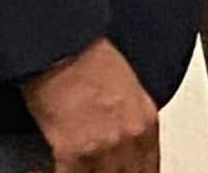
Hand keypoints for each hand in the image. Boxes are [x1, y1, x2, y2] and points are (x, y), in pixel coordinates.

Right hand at [20, 38, 158, 172]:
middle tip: (105, 170)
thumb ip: (130, 120)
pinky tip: (58, 170)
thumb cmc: (88, 59)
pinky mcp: (76, 150)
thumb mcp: (127, 89)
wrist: (65, 47)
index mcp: (145, 120)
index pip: (149, 165)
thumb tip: (122, 141)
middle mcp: (131, 135)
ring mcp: (105, 145)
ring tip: (83, 168)